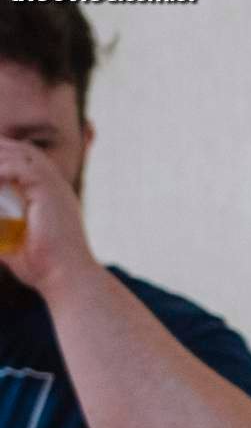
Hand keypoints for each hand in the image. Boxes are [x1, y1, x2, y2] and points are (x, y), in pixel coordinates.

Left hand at [0, 136, 96, 293]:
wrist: (67, 278)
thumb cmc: (45, 269)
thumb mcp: (14, 246)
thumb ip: (1, 233)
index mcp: (51, 195)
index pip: (25, 159)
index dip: (2, 156)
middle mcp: (55, 185)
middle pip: (20, 149)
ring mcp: (54, 186)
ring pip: (18, 154)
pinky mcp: (49, 191)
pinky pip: (19, 168)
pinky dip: (1, 170)